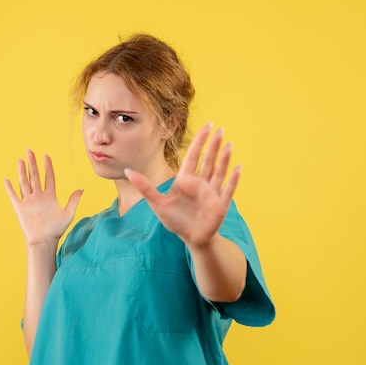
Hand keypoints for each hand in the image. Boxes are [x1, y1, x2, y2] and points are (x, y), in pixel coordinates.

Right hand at [3, 149, 82, 245]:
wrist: (44, 241)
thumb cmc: (56, 229)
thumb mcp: (68, 214)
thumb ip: (73, 200)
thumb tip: (82, 188)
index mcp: (50, 196)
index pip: (49, 177)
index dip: (48, 166)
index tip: (46, 155)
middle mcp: (38, 196)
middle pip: (35, 176)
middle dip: (33, 163)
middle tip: (30, 150)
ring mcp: (29, 201)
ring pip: (25, 182)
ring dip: (22, 171)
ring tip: (21, 159)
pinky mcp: (20, 208)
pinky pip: (14, 196)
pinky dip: (10, 188)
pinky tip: (7, 179)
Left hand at [125, 123, 239, 246]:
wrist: (191, 237)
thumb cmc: (175, 220)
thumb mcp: (157, 203)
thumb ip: (144, 187)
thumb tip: (127, 171)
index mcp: (186, 180)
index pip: (193, 156)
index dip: (199, 141)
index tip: (207, 126)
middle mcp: (200, 183)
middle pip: (207, 160)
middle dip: (213, 146)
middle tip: (219, 129)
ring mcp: (211, 193)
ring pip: (218, 172)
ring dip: (224, 159)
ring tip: (228, 144)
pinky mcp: (220, 204)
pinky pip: (228, 190)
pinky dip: (233, 180)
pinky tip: (238, 167)